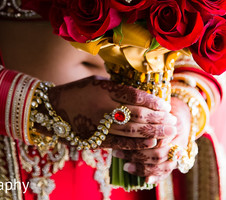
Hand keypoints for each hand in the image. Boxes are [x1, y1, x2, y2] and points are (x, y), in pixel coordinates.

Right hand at [47, 76, 176, 149]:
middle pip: (137, 115)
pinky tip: (151, 142)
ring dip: (153, 132)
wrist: (53, 109)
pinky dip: (137, 144)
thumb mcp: (98, 81)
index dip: (153, 102)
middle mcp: (102, 108)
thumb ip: (119, 87)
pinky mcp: (95, 139)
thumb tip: (145, 91)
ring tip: (168, 131)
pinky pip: (120, 143)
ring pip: (131, 131)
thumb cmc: (80, 91)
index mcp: (103, 90)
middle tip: (173, 121)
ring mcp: (98, 125)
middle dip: (158, 119)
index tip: (166, 105)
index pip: (134, 96)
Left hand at [112, 96, 191, 183]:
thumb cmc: (162, 109)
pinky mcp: (176, 160)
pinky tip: (145, 180)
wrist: (180, 115)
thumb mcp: (155, 106)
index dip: (137, 140)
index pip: (155, 136)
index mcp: (173, 124)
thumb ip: (143, 113)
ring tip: (125, 166)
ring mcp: (178, 151)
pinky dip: (157, 177)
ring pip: (162, 164)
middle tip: (118, 153)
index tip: (119, 140)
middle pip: (158, 152)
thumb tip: (120, 120)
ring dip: (143, 168)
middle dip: (136, 155)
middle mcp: (178, 139)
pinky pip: (167, 172)